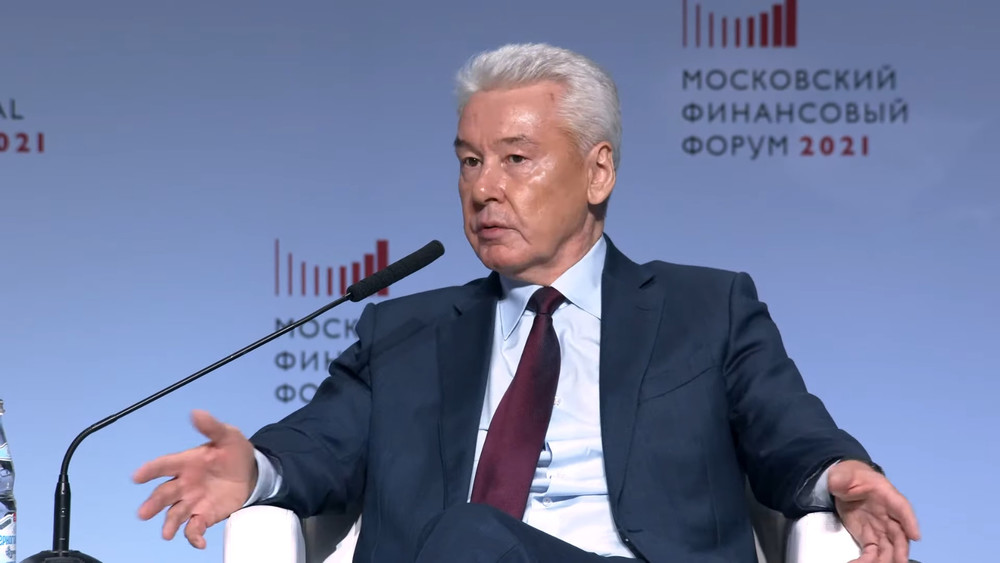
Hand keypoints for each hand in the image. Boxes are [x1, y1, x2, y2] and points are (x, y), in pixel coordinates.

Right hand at [133, 410, 257, 548]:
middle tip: (144, 513)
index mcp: (186, 462)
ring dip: (169, 524)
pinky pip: (194, 528)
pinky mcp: (203, 515)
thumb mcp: (228, 436)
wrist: (251, 473)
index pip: (164, 465)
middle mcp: (184, 483)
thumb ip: (212, 427)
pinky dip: (194, 537)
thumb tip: (197, 413)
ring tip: (166, 534)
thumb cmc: (234, 452)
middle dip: (153, 503)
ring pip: (174, 514)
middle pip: (164, 494)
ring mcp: (192, 501)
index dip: (151, 470)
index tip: (137, 476)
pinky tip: (199, 542)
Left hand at [828, 460, 920, 562]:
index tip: (915, 536)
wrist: (844, 484)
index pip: (902, 508)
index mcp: (886, 495)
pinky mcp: (869, 538)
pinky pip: (873, 553)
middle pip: (899, 535)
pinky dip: (868, 561)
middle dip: (900, 550)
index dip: (910, 522)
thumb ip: (841, 478)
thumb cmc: (850, 477)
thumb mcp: (843, 474)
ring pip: (889, 548)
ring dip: (885, 560)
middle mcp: (889, 515)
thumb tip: (836, 482)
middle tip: (899, 562)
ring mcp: (880, 529)